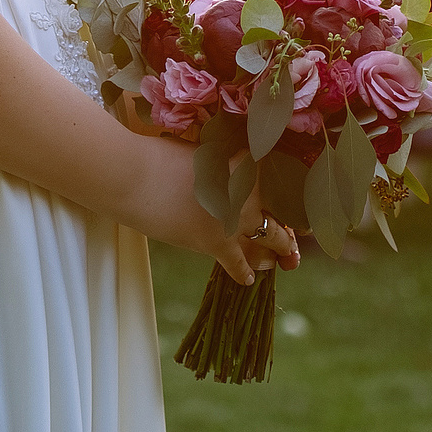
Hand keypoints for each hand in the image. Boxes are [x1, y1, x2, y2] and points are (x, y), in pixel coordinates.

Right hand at [122, 138, 301, 283]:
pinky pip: (239, 263)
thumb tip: (235, 173)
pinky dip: (245, 272)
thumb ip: (224, 165)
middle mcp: (248, 191)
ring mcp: (236, 219)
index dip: (289, 188)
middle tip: (299, 234)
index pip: (279, 179)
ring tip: (284, 260)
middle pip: (282, 212)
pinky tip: (250, 278)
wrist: (133, 176)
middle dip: (292, 226)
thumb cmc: (161, 156)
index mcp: (246, 163)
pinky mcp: (216, 243)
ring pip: (271, 240)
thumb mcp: (202, 152)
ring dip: (279, 252)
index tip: (296, 197)